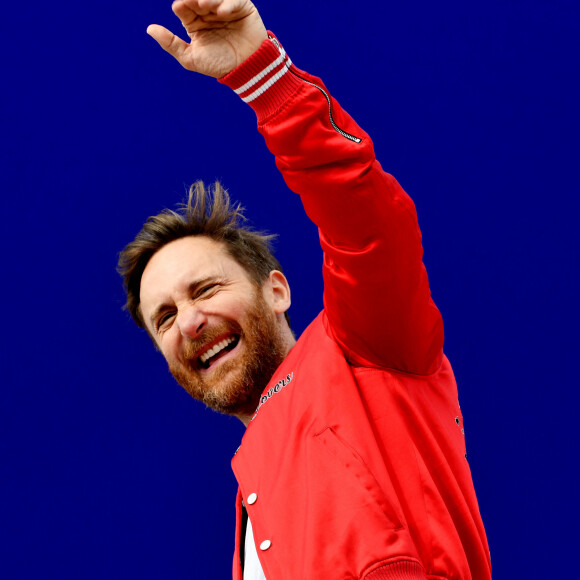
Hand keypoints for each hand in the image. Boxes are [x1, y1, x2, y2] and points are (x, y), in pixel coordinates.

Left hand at [147, 0, 267, 77]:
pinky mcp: (243, 8)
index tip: (179, 7)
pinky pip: (236, 0)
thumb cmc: (219, 66)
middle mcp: (208, 13)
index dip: (181, 5)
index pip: (183, 7)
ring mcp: (225, 9)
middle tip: (193, 2)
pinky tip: (223, 12)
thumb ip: (171, 44)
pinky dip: (228, 3)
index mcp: (194, 22)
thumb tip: (149, 29)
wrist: (246, 71)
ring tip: (204, 5)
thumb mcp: (191, 58)